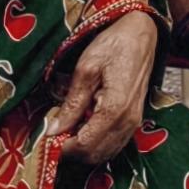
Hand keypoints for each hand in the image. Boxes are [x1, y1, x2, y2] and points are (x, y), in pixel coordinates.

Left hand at [49, 7, 159, 166]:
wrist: (142, 34)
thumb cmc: (114, 45)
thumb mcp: (86, 69)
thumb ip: (72, 103)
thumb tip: (53, 129)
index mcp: (115, 109)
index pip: (85, 144)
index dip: (63, 147)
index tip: (46, 140)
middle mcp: (128, 121)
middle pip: (95, 154)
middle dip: (72, 151)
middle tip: (53, 136)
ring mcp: (134, 122)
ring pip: (106, 153)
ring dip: (84, 149)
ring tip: (66, 132)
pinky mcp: (135, 119)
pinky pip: (115, 143)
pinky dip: (97, 144)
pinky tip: (83, 129)